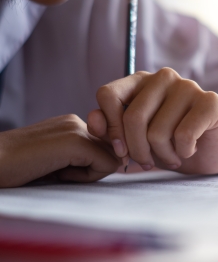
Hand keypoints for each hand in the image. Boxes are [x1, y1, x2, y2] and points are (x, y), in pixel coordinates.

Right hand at [0, 115, 123, 187]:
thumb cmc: (19, 169)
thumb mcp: (57, 161)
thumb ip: (84, 158)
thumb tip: (117, 164)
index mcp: (73, 124)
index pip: (107, 147)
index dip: (93, 166)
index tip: (65, 170)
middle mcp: (78, 121)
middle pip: (112, 152)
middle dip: (94, 169)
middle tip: (61, 172)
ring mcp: (77, 129)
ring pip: (113, 158)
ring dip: (90, 173)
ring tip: (58, 171)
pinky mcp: (76, 141)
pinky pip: (107, 165)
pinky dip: (87, 177)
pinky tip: (59, 173)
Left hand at [88, 68, 217, 173]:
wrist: (210, 153)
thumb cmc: (169, 144)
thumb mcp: (134, 140)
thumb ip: (110, 130)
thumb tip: (94, 122)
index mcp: (140, 80)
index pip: (108, 95)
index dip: (110, 128)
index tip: (121, 151)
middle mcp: (164, 77)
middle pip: (133, 117)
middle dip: (138, 150)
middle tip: (148, 162)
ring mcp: (189, 86)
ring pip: (158, 131)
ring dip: (163, 155)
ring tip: (172, 156)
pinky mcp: (211, 102)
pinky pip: (184, 135)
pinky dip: (183, 152)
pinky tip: (189, 149)